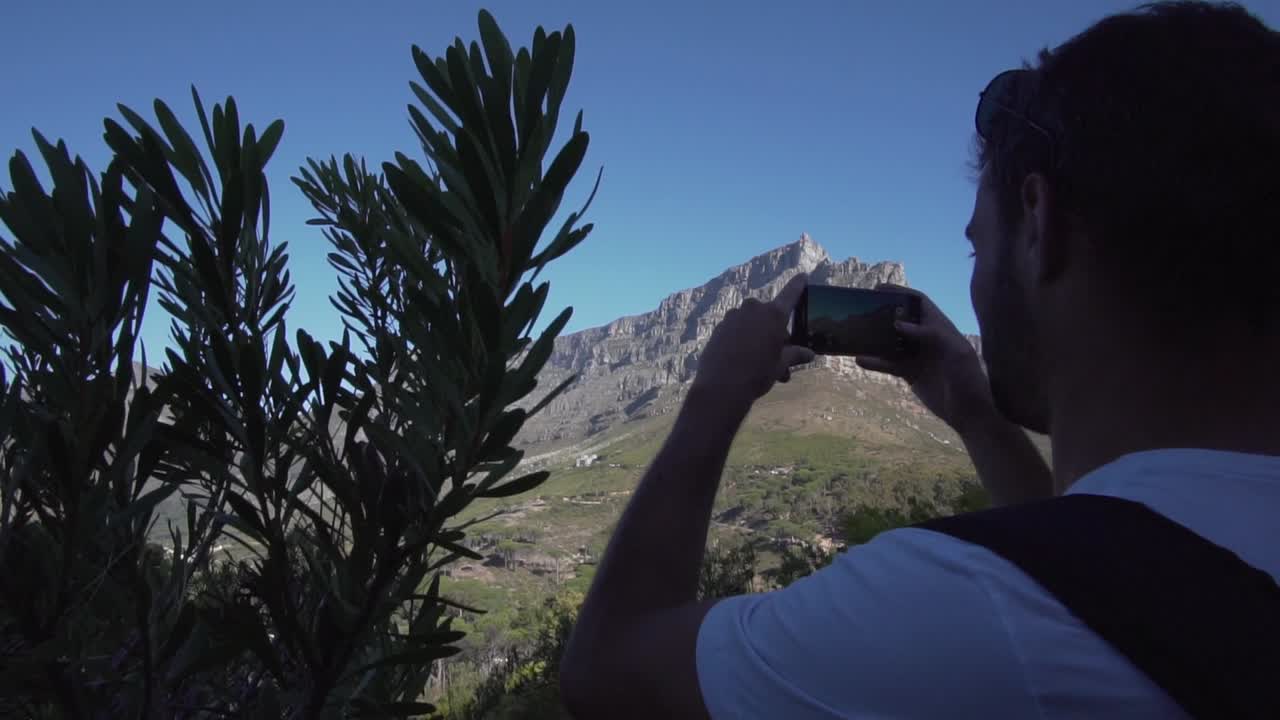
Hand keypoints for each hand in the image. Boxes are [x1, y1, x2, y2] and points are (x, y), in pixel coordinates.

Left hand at [691, 273, 815, 404]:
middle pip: (769, 315)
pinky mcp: (719, 327)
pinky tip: (742, 360)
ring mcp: (733, 316)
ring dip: (758, 338)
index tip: (803, 275)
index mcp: (773, 315)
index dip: (798, 285)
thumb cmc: (757, 374)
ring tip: (760, 364)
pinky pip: (736, 329)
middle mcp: (753, 309)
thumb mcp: (780, 365)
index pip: (790, 294)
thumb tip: (809, 354)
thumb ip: (795, 355)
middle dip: (775, 332)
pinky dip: (742, 340)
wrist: (721, 387)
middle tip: (778, 356)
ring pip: (752, 324)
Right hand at [855, 283, 993, 433]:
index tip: (879, 289)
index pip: (920, 303)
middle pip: (902, 319)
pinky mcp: (910, 373)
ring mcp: (917, 356)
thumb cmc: (968, 380)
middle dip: (883, 313)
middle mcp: (927, 339)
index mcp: (942, 328)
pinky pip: (889, 364)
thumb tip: (899, 324)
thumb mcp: (957, 354)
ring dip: (875, 338)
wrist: (968, 413)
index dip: (901, 293)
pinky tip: (860, 360)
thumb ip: (932, 334)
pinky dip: (875, 362)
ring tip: (856, 334)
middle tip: (862, 309)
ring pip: (892, 342)